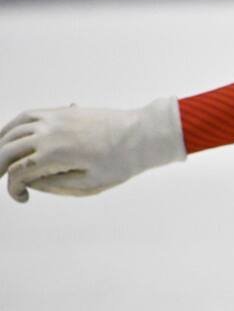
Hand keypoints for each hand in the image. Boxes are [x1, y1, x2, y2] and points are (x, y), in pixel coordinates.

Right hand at [1, 97, 184, 202]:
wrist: (143, 135)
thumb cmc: (121, 163)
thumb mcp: (90, 184)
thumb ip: (55, 184)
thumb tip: (30, 181)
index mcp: (54, 155)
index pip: (19, 173)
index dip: (14, 189)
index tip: (23, 198)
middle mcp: (48, 133)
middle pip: (7, 150)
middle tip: (1, 179)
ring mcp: (53, 119)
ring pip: (12, 130)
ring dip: (1, 146)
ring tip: (0, 162)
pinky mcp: (60, 111)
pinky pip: (27, 116)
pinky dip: (12, 127)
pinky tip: (9, 137)